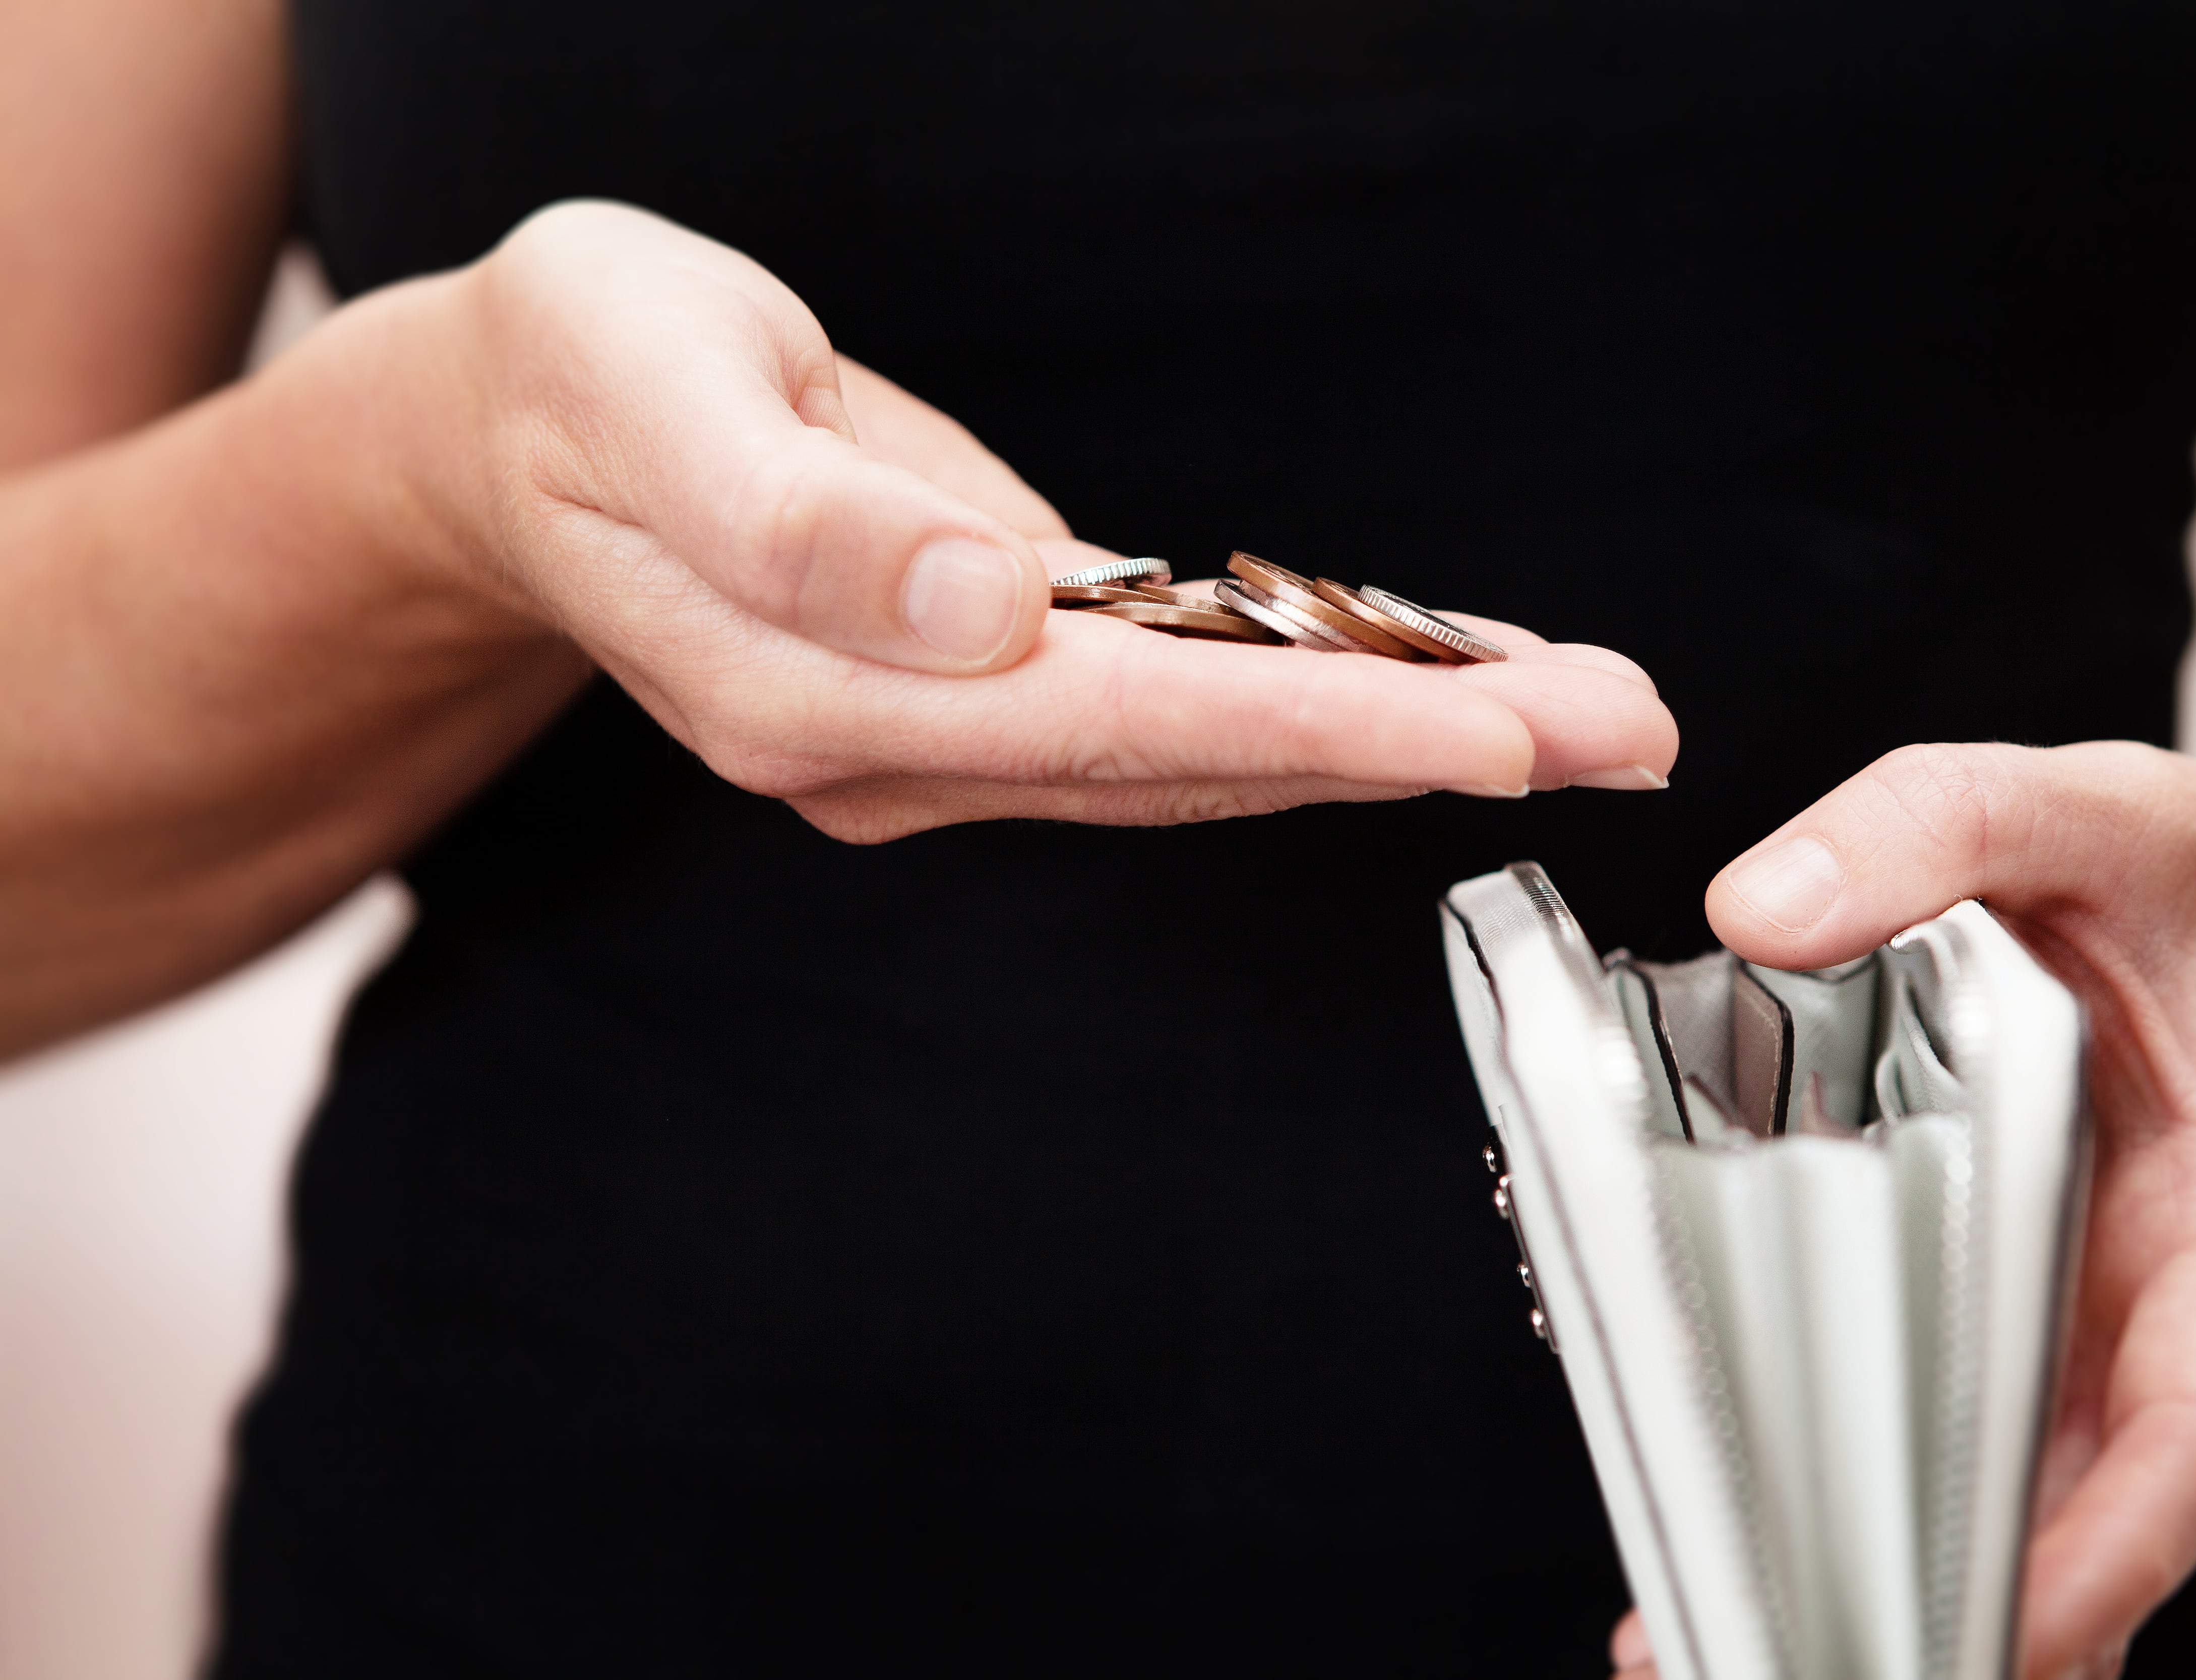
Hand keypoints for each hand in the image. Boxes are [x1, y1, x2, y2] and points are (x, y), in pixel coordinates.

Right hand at [372, 200, 1673, 839]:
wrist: (521, 434)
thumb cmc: (583, 377)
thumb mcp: (642, 381)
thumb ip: (794, 511)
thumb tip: (976, 607)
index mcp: (813, 687)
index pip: (1113, 719)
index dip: (1308, 728)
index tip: (1487, 738)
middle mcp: (893, 748)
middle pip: (1196, 762)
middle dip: (1414, 746)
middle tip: (1620, 724)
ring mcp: (939, 738)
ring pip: (1206, 753)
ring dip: (1395, 732)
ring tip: (1578, 704)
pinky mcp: (978, 696)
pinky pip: (1176, 710)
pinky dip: (1312, 697)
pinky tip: (1429, 678)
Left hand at [1601, 740, 2195, 1678]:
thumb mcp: (2085, 801)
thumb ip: (1935, 825)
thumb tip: (1752, 910)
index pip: (2192, 1424)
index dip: (2106, 1550)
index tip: (2006, 1636)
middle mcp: (2151, 1294)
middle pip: (2075, 1506)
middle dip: (1948, 1616)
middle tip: (1759, 1663)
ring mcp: (2080, 1305)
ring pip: (2000, 1481)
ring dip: (1877, 1571)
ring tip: (1699, 1637)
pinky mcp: (2009, 1283)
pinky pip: (1944, 1397)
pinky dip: (1852, 1463)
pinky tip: (1730, 1502)